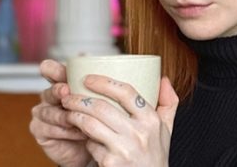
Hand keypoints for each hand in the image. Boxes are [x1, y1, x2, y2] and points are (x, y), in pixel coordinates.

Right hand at [29, 59, 92, 166]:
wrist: (93, 145)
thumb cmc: (97, 118)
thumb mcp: (102, 99)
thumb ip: (99, 84)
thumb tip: (100, 59)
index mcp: (62, 82)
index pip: (51, 70)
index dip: (52, 69)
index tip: (58, 68)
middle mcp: (50, 96)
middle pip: (49, 90)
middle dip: (58, 90)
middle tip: (67, 91)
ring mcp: (42, 113)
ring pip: (48, 111)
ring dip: (65, 115)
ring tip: (81, 119)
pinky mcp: (39, 130)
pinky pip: (48, 129)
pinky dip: (65, 131)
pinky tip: (80, 133)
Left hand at [61, 75, 178, 166]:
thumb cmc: (155, 155)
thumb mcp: (167, 129)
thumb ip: (168, 102)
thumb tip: (163, 78)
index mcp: (151, 120)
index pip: (126, 92)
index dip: (104, 82)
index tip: (88, 79)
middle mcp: (139, 133)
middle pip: (102, 107)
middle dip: (79, 99)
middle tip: (68, 96)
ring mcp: (124, 149)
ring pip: (90, 124)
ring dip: (74, 116)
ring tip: (68, 112)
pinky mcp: (110, 163)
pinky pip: (90, 145)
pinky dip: (84, 140)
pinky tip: (82, 137)